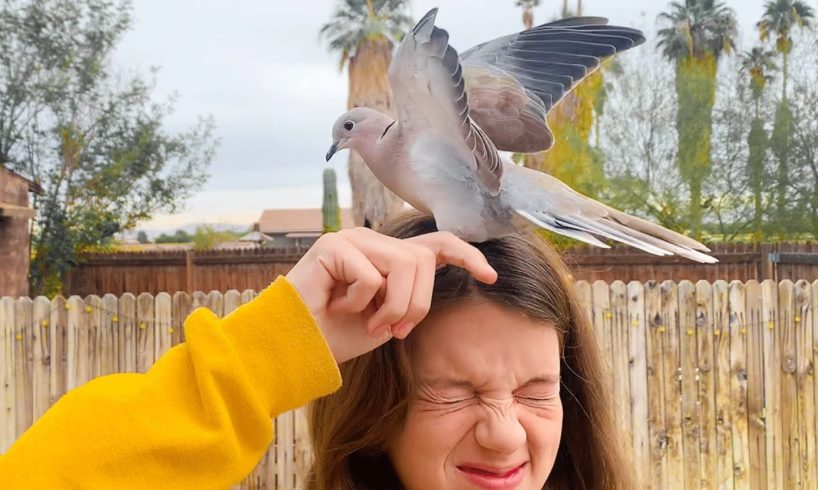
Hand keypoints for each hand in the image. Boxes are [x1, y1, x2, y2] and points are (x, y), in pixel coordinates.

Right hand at [285, 227, 496, 362]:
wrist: (298, 348)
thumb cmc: (340, 334)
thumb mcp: (388, 317)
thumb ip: (410, 294)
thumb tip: (437, 274)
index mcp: (387, 254)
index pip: (435, 243)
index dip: (465, 255)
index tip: (491, 275)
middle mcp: (372, 240)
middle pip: (423, 261)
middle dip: (416, 304)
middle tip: (394, 331)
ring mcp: (351, 239)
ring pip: (403, 265)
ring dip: (393, 306)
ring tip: (369, 323)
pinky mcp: (332, 246)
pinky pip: (371, 276)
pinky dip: (360, 302)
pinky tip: (337, 307)